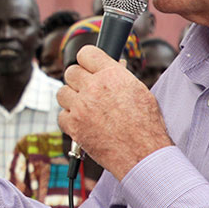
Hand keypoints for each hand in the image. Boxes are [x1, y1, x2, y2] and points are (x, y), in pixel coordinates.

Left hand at [58, 45, 172, 180]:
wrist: (143, 154)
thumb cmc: (147, 125)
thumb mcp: (140, 91)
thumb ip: (120, 77)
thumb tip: (112, 68)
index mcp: (112, 75)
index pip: (86, 53)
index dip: (87, 60)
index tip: (87, 66)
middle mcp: (94, 88)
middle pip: (70, 72)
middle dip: (78, 80)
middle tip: (88, 90)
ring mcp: (81, 107)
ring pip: (62, 93)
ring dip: (71, 99)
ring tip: (85, 108)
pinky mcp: (74, 126)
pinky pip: (61, 116)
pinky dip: (70, 120)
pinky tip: (82, 123)